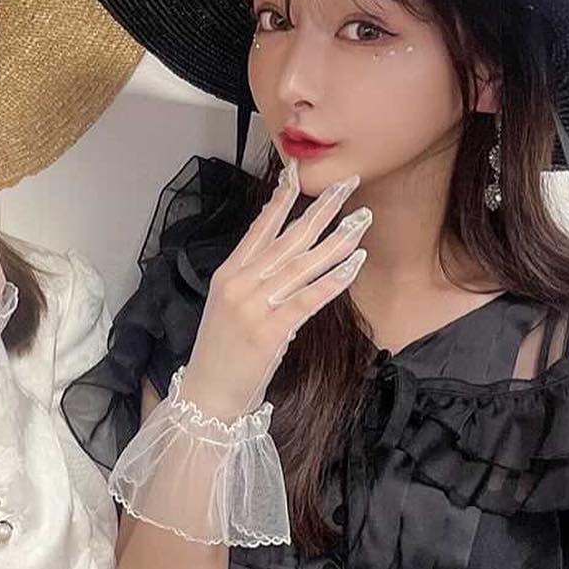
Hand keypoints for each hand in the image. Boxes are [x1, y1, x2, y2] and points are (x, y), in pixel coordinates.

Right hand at [180, 162, 369, 420]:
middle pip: (288, 238)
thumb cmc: (221, 354)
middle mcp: (240, 284)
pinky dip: (333, 279)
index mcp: (228, 274)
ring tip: (362, 219)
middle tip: (348, 184)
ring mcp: (254, 306)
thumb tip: (282, 255)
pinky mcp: (271, 331)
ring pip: (302, 263)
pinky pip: (308, 299)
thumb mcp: (228, 307)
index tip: (299, 172)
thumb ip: (252, 279)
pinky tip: (354, 262)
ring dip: (337, 239)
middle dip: (321, 209)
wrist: (206, 396)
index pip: (260, 227)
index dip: (281, 198)